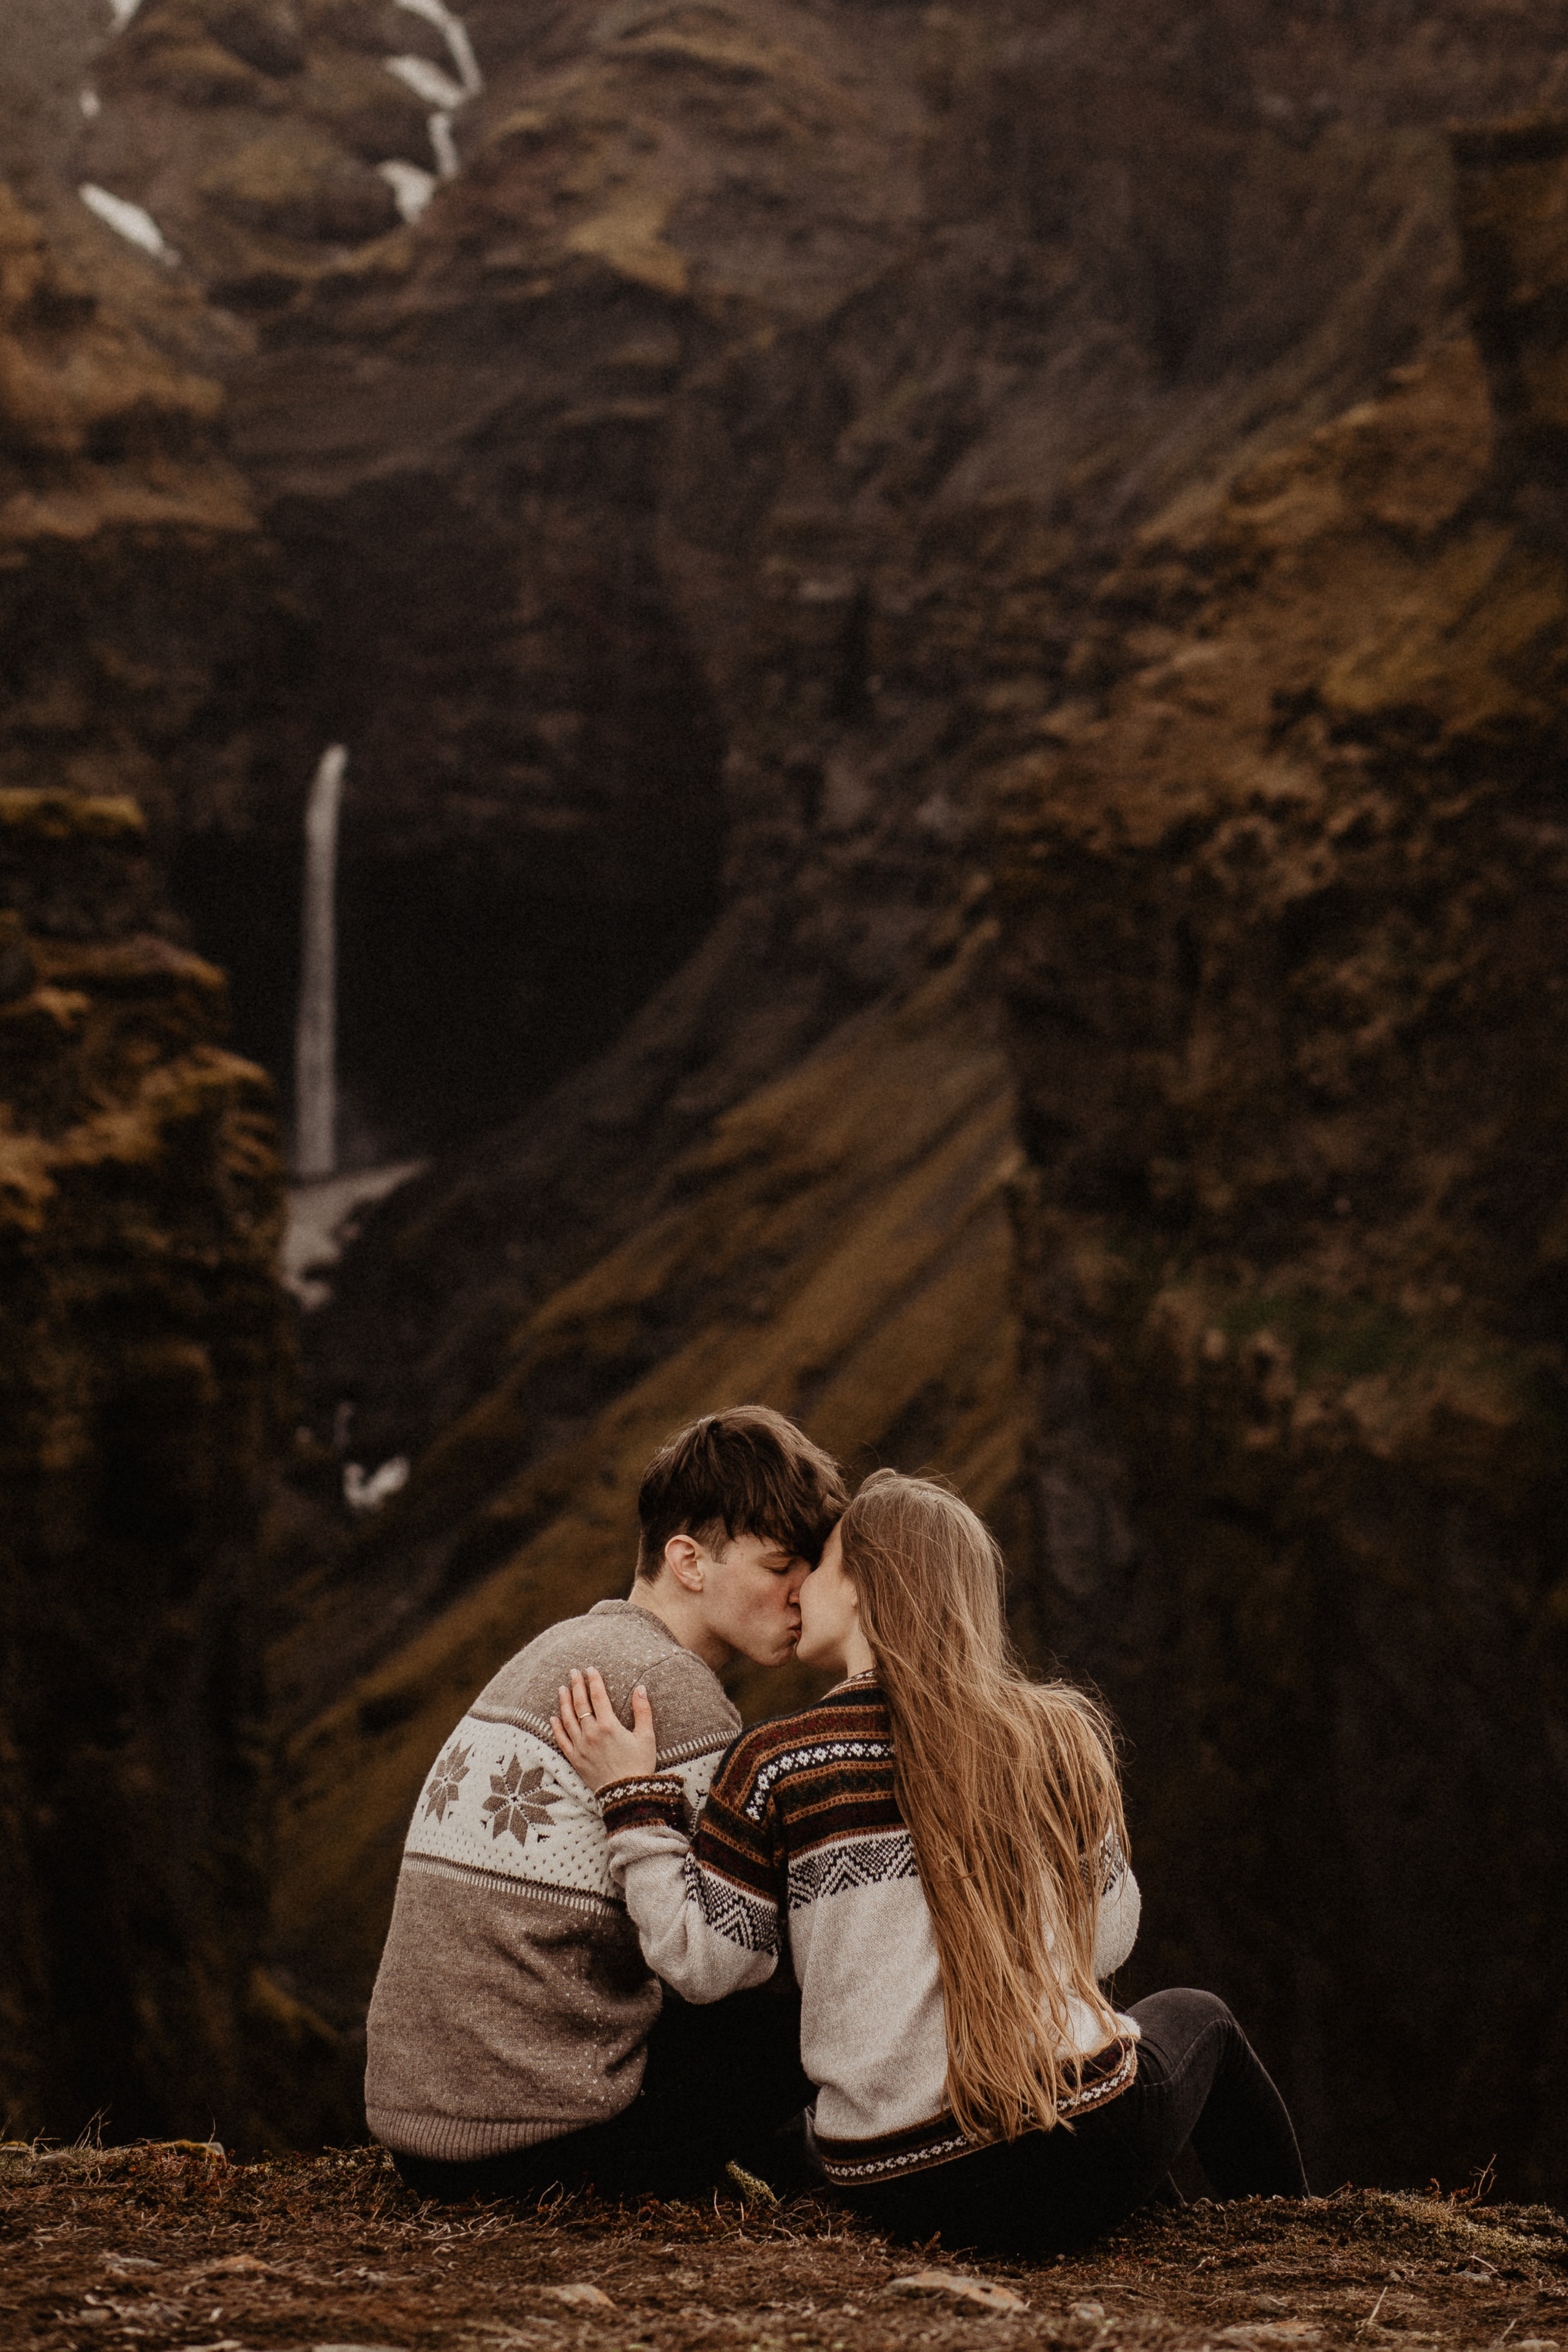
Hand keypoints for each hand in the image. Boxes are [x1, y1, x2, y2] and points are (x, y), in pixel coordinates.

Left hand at [552, 1666, 656, 1792]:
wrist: (627, 1795)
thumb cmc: (639, 1765)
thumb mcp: (646, 1737)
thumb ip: (643, 1711)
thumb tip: (640, 1688)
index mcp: (608, 1726)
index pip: (598, 1696)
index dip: (594, 1681)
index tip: (590, 1669)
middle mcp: (591, 1734)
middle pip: (580, 1704)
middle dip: (576, 1686)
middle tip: (573, 1672)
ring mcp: (581, 1747)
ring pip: (568, 1719)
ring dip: (564, 1702)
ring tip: (561, 1689)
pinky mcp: (575, 1760)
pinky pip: (562, 1740)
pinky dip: (556, 1728)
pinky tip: (553, 1718)